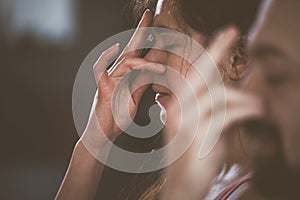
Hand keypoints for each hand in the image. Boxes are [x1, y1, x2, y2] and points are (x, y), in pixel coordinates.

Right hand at [81, 10, 165, 156]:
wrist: (104, 134)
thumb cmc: (118, 117)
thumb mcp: (136, 98)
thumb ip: (142, 83)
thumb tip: (154, 71)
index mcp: (127, 75)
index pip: (138, 54)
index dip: (147, 41)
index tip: (158, 28)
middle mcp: (118, 73)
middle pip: (130, 49)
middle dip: (141, 32)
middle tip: (149, 15)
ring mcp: (109, 79)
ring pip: (125, 61)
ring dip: (144, 62)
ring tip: (160, 69)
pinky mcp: (101, 87)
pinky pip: (100, 68)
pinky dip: (105, 57)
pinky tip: (114, 48)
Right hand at [161, 27, 261, 199]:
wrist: (183, 184)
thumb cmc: (194, 154)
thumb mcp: (202, 126)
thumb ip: (211, 107)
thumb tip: (231, 90)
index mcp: (178, 105)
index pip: (194, 74)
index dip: (210, 53)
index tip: (225, 34)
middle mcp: (179, 109)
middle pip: (199, 74)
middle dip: (216, 50)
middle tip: (232, 30)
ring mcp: (187, 122)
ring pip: (218, 95)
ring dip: (244, 99)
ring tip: (259, 106)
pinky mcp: (198, 136)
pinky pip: (227, 114)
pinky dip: (246, 111)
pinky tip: (257, 113)